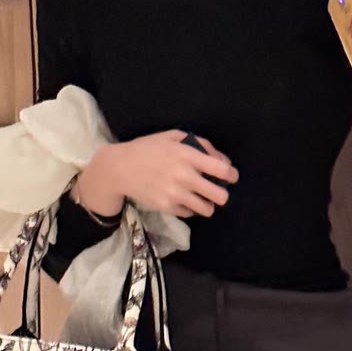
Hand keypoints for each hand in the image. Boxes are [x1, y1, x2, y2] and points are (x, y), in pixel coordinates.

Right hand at [76, 131, 238, 219]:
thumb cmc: (148, 148)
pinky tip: (184, 200)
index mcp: (188, 155)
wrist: (119, 168)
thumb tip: (221, 158)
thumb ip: (200, 143)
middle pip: (220, 195)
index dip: (232, 175)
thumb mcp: (173, 136)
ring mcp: (175, 194)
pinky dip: (191, 208)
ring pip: (207, 209)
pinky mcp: (166, 207)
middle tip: (217, 190)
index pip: (221, 170)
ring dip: (208, 204)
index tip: (231, 176)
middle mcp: (185, 176)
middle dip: (222, 194)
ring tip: (202, 198)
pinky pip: (189, 213)